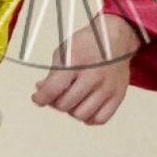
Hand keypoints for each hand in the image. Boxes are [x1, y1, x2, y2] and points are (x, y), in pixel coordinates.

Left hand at [34, 10, 140, 124]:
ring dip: (72, 110)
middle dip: (55, 102)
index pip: (52, 90)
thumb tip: (41, 92)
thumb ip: (52, 74)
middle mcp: (93, 77)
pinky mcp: (118, 95)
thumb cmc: (88, 43)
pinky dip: (89, 117)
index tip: (38, 98)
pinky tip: (85, 106)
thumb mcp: (64, 51)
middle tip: (57, 95)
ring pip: (81, 115)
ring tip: (72, 99)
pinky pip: (99, 119)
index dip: (40, 98)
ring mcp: (107, 88)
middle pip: (65, 105)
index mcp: (76, 62)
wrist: (116, 38)